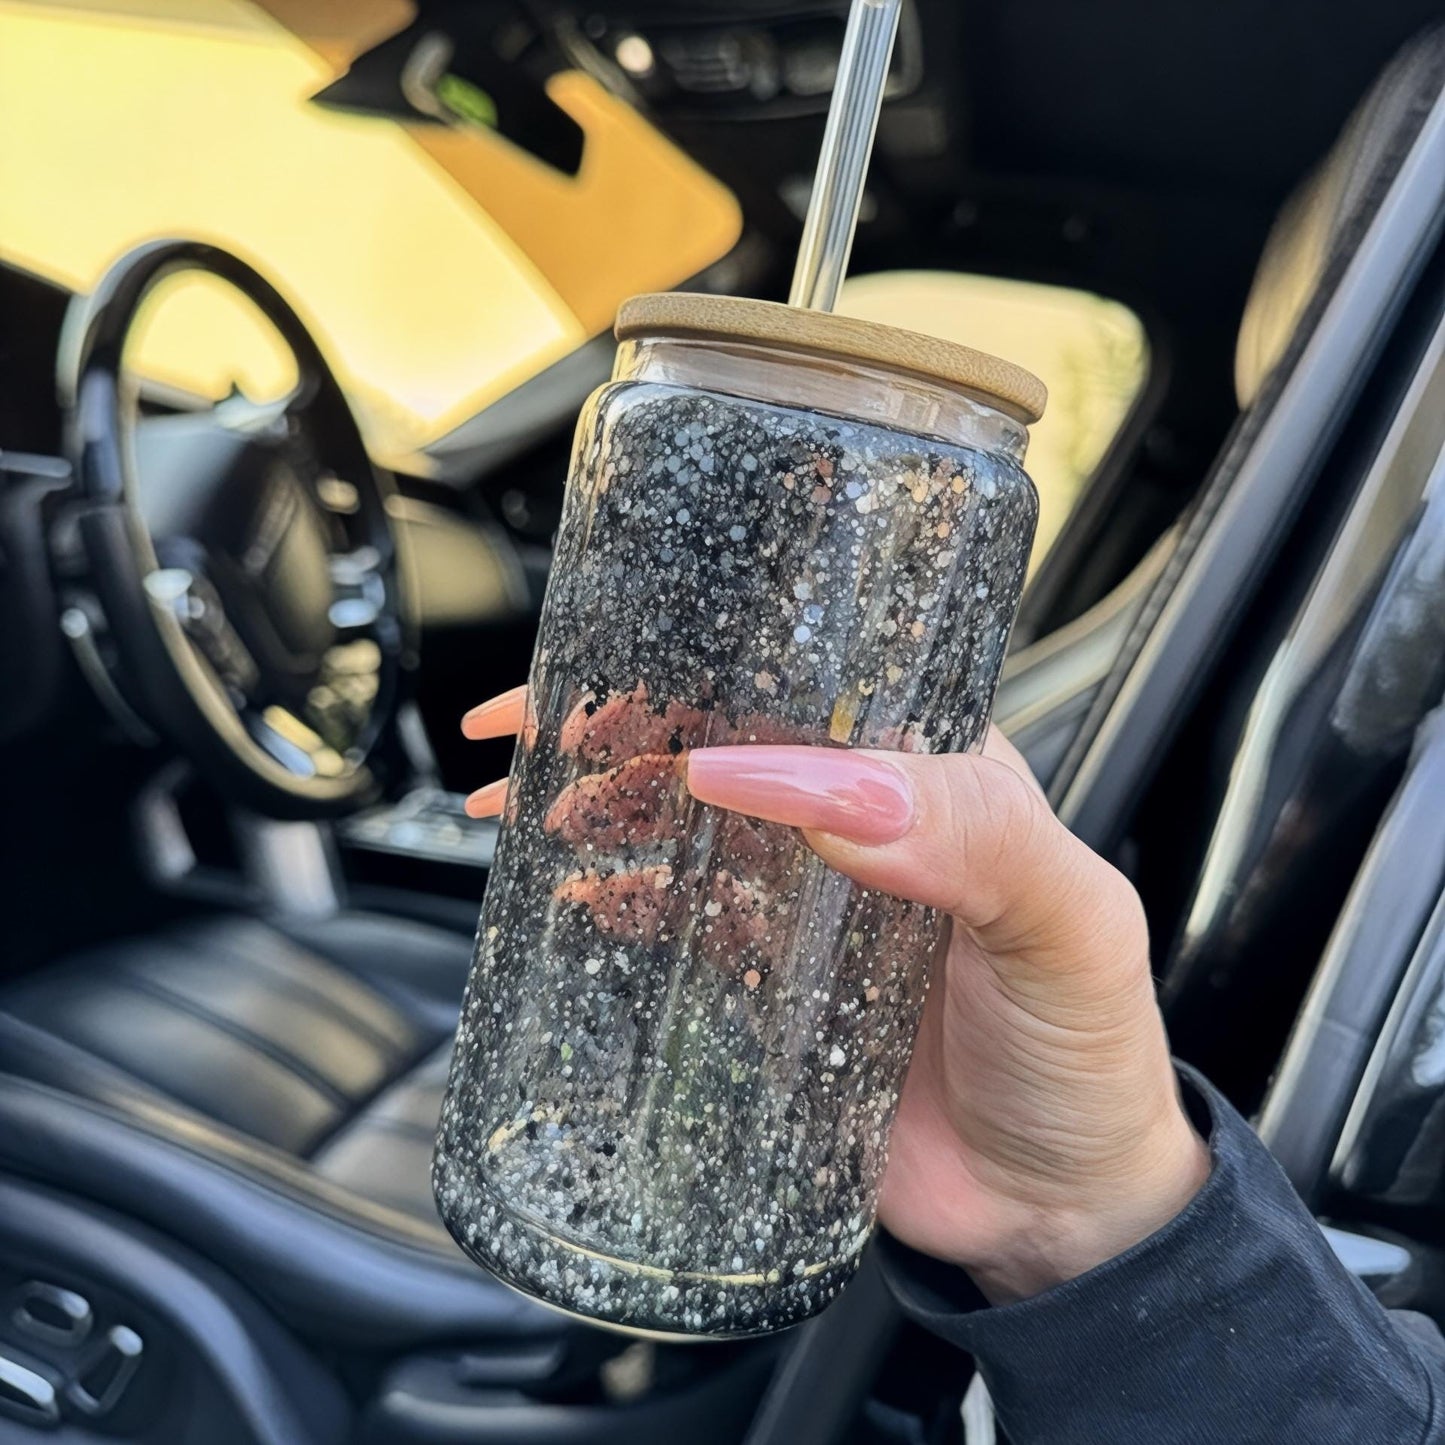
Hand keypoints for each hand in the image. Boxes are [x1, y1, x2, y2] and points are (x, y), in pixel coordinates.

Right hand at [463, 689, 1208, 1302]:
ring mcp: (810, 903)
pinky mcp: (770, 981)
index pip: (811, 689)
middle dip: (623, 729)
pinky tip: (572, 894)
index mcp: (940, 776)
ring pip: (687, 825)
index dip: (709, 670)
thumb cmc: (1087, 1057)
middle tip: (540, 740)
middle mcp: (867, 823)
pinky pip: (680, 922)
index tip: (612, 671)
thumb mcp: (1066, 924)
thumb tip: (795, 779)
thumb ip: (965, 835)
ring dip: (604, 806)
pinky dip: (618, 900)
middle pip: (725, 748)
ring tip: (530, 810)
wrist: (1059, 1213)